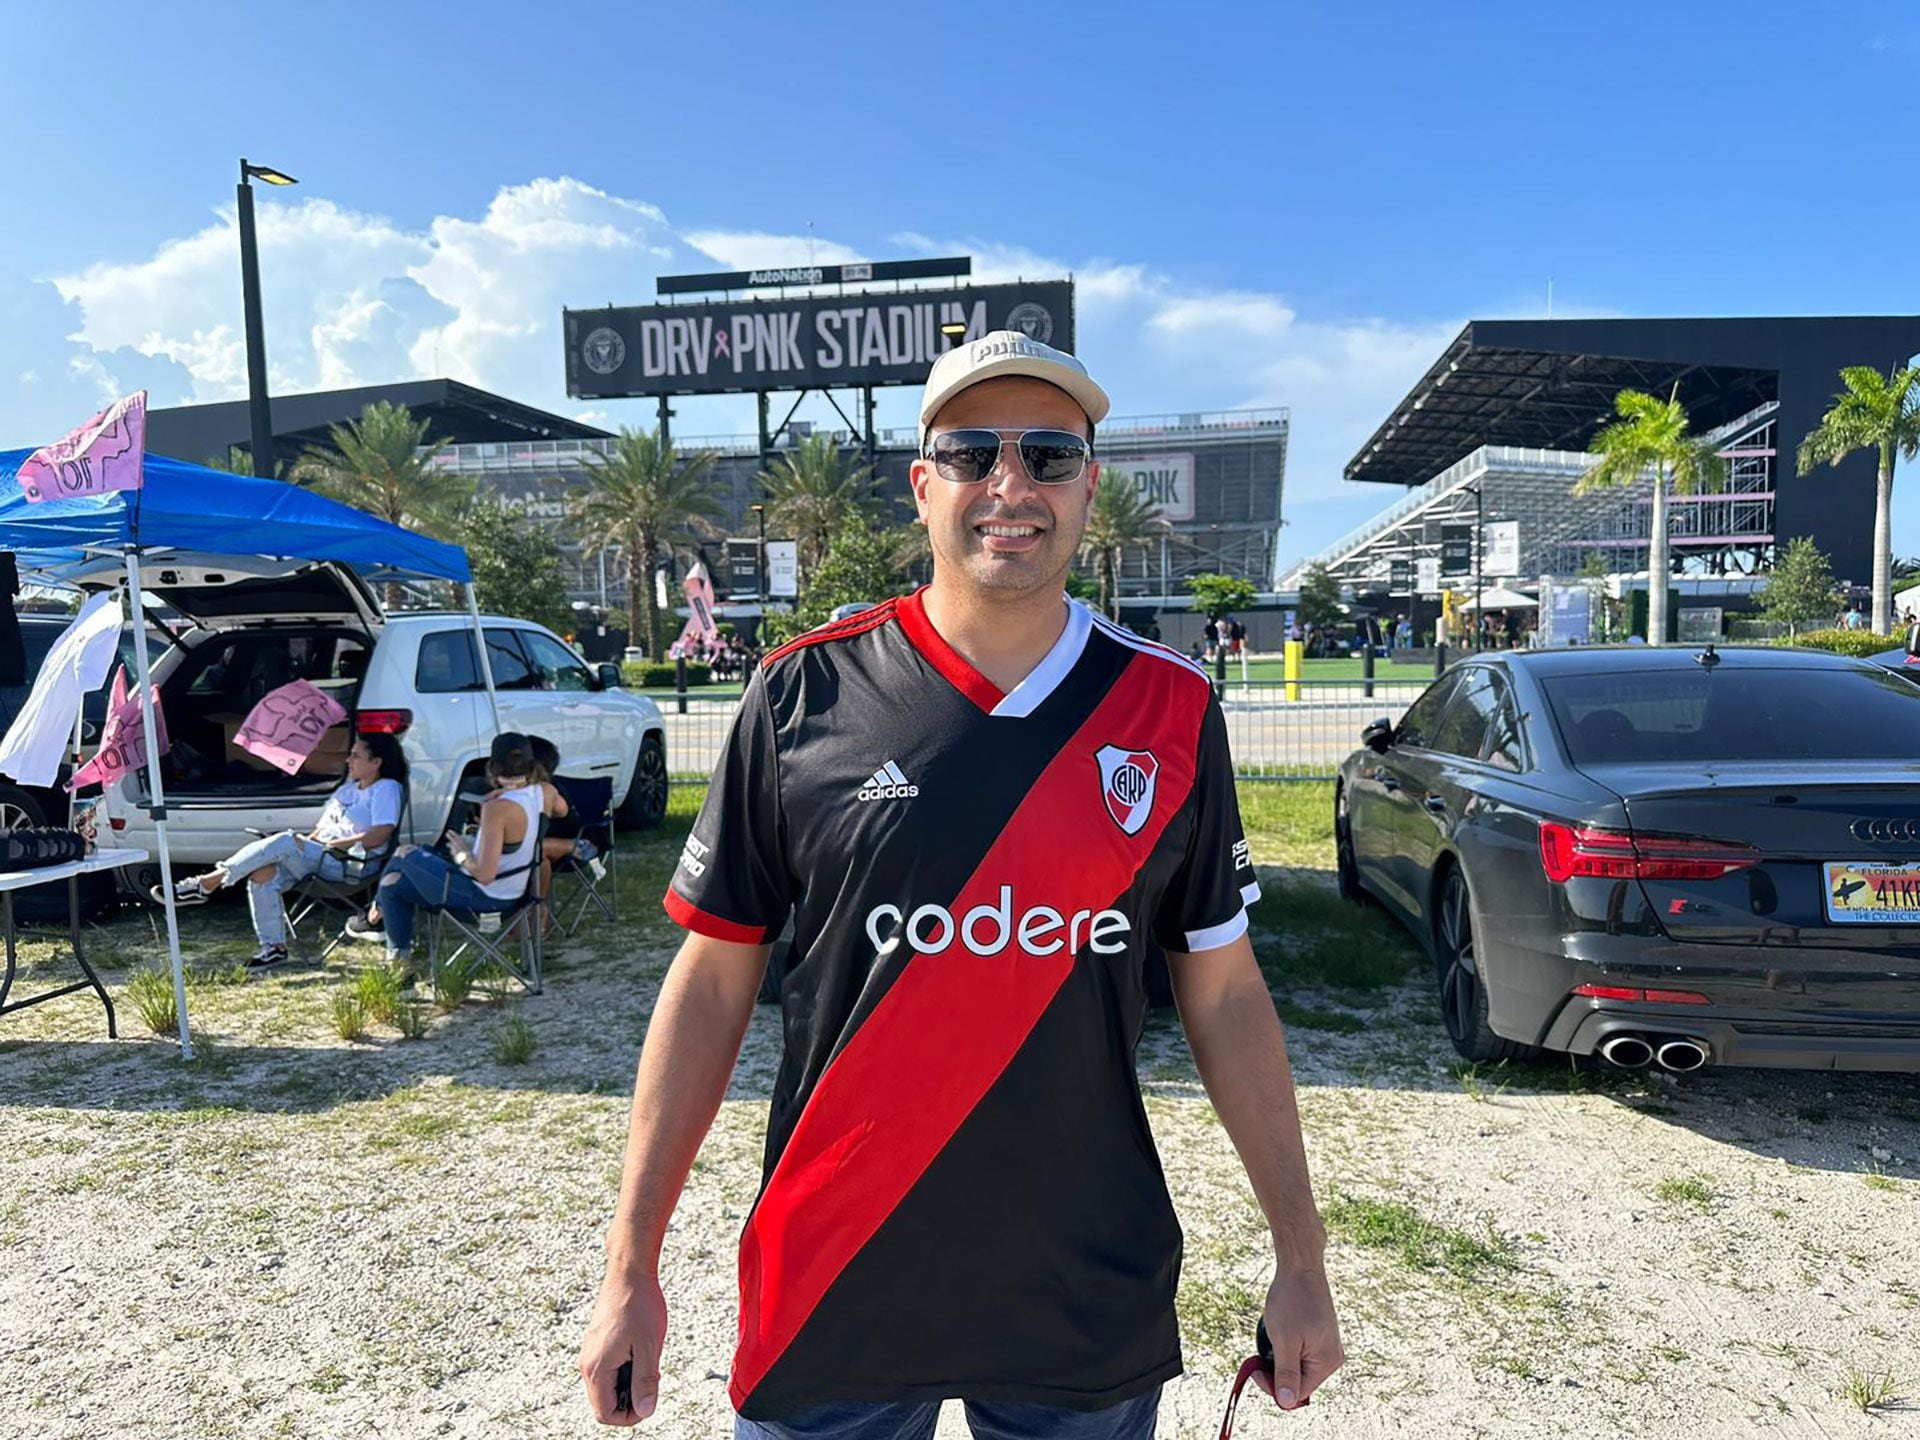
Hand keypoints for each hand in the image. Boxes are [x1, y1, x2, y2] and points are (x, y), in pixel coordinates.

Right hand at [578, 1270, 666, 1425]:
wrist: (629, 1272)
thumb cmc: (639, 1304)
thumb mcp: (649, 1346)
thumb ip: (645, 1382)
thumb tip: (645, 1411)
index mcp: (596, 1369)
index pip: (606, 1414)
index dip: (630, 1417)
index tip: (650, 1400)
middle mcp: (587, 1364)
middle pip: (605, 1403)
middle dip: (630, 1399)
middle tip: (652, 1377)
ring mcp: (590, 1353)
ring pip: (607, 1386)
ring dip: (629, 1383)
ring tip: (647, 1360)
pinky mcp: (596, 1344)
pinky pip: (608, 1369)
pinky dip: (625, 1369)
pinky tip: (641, 1351)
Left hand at [1252, 1260, 1342, 1410]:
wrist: (1300, 1266)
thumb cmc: (1292, 1299)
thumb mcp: (1285, 1340)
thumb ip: (1286, 1374)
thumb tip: (1286, 1402)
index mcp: (1327, 1363)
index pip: (1296, 1394)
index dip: (1272, 1386)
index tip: (1254, 1367)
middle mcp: (1331, 1359)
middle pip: (1296, 1382)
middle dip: (1275, 1369)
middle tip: (1262, 1348)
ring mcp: (1326, 1347)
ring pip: (1294, 1367)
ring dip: (1278, 1356)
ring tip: (1274, 1332)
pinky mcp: (1319, 1337)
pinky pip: (1298, 1353)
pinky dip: (1285, 1345)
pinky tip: (1281, 1327)